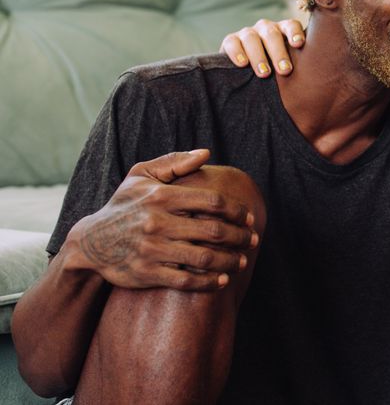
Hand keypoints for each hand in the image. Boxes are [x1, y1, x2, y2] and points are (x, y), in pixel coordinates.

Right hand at [65, 150, 257, 290]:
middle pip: (213, 230)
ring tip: (242, 261)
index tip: (248, 217)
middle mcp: (157, 223)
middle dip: (239, 236)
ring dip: (229, 260)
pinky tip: (222, 280)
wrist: (90, 242)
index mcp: (161, 197)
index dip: (236, 210)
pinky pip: (186, 281)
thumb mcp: (141, 176)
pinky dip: (208, 282)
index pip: (211, 201)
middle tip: (253, 240)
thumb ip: (174, 162)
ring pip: (203, 257)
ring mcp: (152, 250)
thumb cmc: (123, 205)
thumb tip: (206, 154)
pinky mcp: (147, 273)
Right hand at [221, 18, 304, 76]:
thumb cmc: (277, 70)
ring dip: (259, 56)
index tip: (298, 44)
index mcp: (283, 31)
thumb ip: (299, 65)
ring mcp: (248, 33)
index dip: (295, 33)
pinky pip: (232, 43)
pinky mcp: (231, 40)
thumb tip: (317, 80)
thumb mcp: (288, 65)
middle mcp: (266, 28)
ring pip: (252, 38)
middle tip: (285, 71)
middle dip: (279, 53)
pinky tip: (242, 64)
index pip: (291, 25)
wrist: (248, 73)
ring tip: (265, 74)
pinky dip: (236, 52)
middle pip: (272, 34)